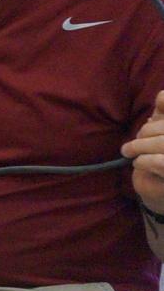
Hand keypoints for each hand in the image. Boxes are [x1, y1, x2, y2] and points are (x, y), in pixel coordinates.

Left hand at [122, 90, 163, 212]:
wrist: (160, 193)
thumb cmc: (159, 156)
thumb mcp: (160, 131)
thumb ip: (163, 113)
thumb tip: (163, 96)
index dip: (163, 105)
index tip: (151, 121)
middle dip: (145, 133)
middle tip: (135, 142)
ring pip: (163, 144)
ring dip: (139, 147)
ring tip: (130, 152)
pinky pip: (160, 162)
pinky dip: (143, 160)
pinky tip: (138, 163)